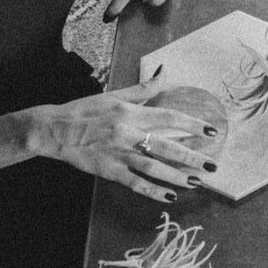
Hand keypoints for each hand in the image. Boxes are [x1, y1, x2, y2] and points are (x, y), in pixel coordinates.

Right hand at [32, 65, 220, 202]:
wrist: (55, 129)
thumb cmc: (86, 109)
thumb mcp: (115, 94)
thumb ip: (143, 87)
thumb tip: (164, 71)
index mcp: (130, 113)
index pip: (169, 118)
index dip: (192, 125)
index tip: (211, 131)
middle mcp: (128, 134)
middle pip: (166, 147)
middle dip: (192, 158)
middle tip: (212, 167)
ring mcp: (119, 154)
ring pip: (154, 168)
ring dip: (177, 177)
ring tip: (197, 182)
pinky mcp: (109, 171)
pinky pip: (136, 183)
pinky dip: (154, 191)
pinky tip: (170, 196)